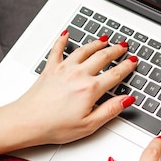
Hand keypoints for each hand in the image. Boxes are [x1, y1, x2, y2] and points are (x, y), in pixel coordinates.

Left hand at [14, 30, 137, 145]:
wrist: (27, 121)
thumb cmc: (54, 126)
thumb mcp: (89, 125)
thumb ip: (110, 110)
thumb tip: (127, 100)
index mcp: (90, 89)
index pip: (115, 74)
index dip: (127, 67)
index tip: (133, 62)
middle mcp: (78, 74)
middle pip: (102, 57)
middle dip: (115, 50)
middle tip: (123, 46)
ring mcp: (63, 69)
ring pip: (84, 50)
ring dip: (96, 43)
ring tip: (105, 39)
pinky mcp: (50, 68)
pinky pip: (57, 49)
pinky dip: (62, 40)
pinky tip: (66, 34)